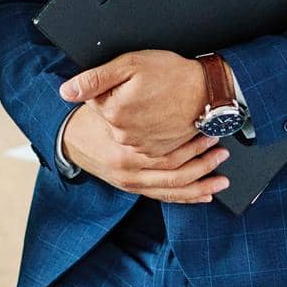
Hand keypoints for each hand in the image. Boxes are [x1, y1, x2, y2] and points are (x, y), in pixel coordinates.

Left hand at [60, 49, 209, 158]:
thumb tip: (66, 91)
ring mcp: (142, 147)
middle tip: (143, 90)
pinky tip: (159, 116)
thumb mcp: (129, 65)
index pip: (94, 100)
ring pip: (125, 129)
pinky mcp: (157, 151)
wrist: (208, 91)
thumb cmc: (172, 74)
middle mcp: (125, 135)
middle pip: (109, 115)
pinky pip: (142, 141)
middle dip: (119, 102)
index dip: (108, 87)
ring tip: (153, 102)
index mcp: (113, 113)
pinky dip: (147, 129)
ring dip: (133, 117)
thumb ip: (93, 79)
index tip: (126, 82)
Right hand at [62, 104, 230, 203]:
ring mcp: (131, 183)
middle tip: (221, 151)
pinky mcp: (132, 188)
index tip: (208, 131)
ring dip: (200, 184)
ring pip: (172, 190)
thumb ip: (111, 92)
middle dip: (202, 163)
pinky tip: (204, 195)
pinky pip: (163, 197)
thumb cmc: (86, 120)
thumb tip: (140, 88)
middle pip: (175, 174)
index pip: (167, 153)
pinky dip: (186, 197)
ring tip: (221, 176)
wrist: (65, 139)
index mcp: (123, 152)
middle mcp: (129, 172)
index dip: (192, 144)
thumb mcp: (96, 101)